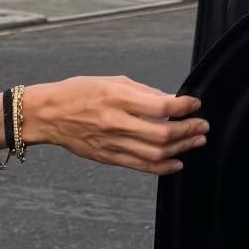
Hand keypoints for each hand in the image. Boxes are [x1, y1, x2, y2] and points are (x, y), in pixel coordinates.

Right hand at [19, 76, 207, 175]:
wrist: (47, 114)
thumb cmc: (76, 92)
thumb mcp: (109, 81)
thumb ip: (141, 92)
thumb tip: (169, 101)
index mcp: (116, 97)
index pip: (161, 106)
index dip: (184, 107)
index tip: (194, 104)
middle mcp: (115, 122)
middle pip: (163, 133)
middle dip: (189, 130)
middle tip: (201, 126)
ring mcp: (112, 142)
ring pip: (156, 153)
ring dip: (182, 148)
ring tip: (195, 141)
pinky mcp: (108, 157)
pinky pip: (141, 166)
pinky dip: (163, 167)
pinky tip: (177, 162)